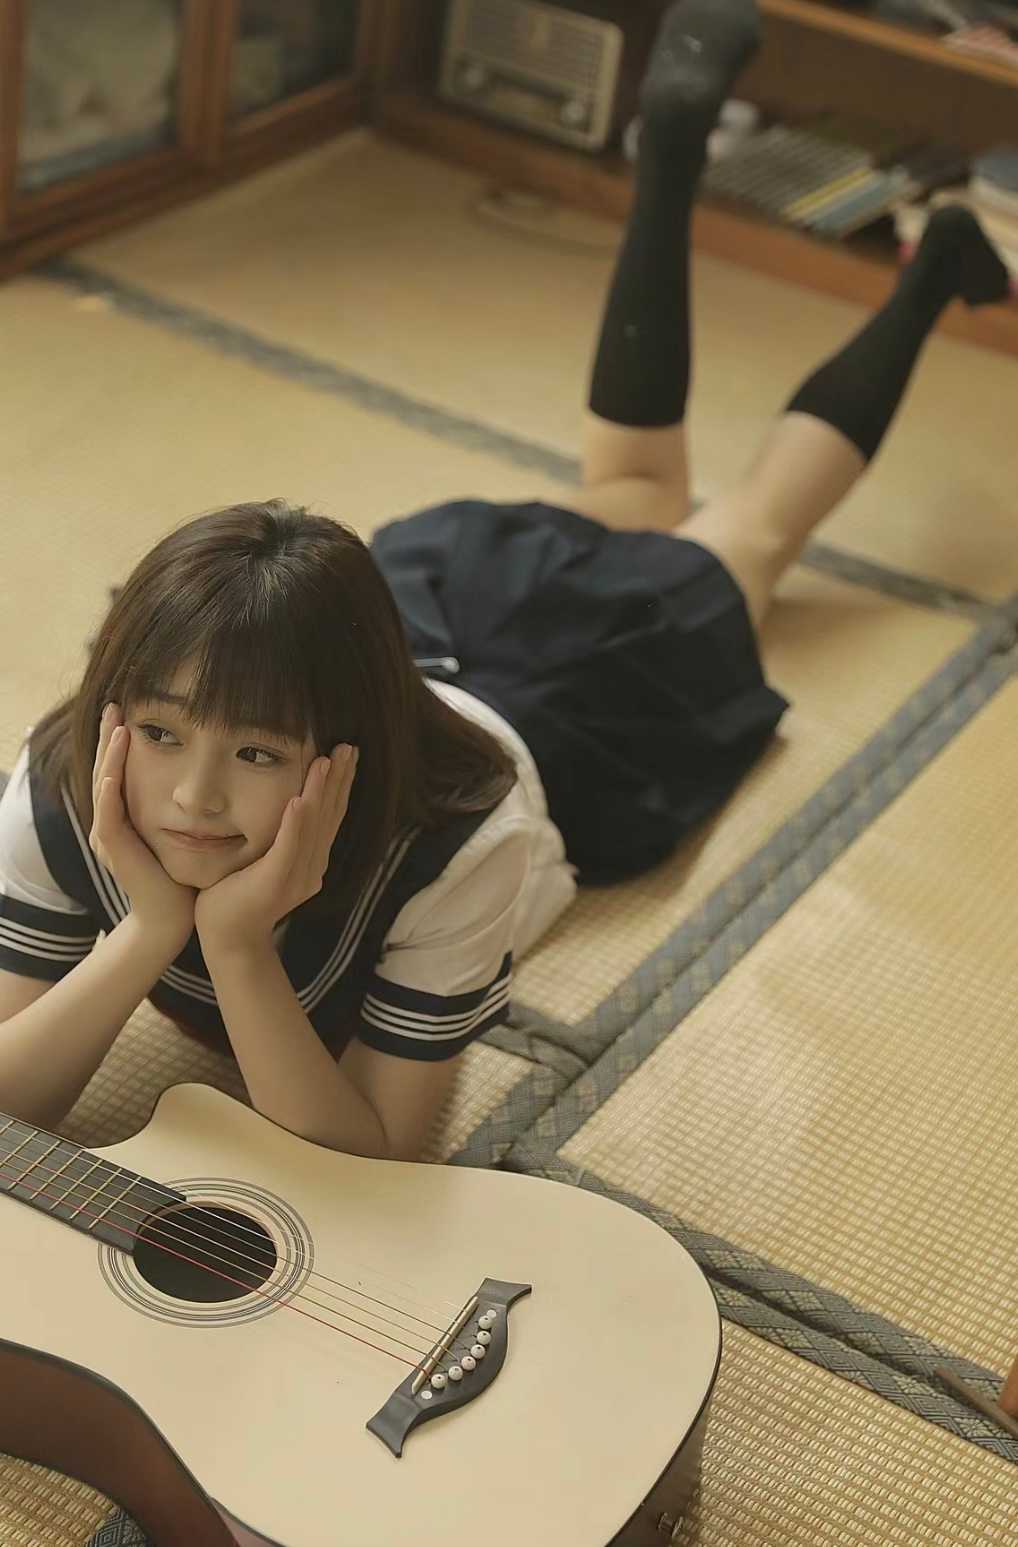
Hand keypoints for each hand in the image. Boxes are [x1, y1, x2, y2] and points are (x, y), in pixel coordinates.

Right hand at [90, 703, 197, 946]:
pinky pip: (108, 818)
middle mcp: (112, 822)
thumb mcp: (181, 831)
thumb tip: (203, 775)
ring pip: (103, 788)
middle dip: (110, 738)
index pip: (118, 769)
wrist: (173, 916)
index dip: (120, 741)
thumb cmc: (182, 875)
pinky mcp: (116, 851)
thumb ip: (182, 805)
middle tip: (114, 705)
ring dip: (110, 757)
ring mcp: (110, 837)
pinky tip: (115, 773)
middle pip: (105, 771)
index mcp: (125, 816)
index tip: (129, 709)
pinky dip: (110, 795)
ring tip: (119, 727)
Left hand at [194, 744, 358, 956]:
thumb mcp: (263, 859)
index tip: (346, 755)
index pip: (330, 815)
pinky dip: (296, 823)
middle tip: (347, 747)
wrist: (228, 939)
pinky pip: (289, 847)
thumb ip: (278, 837)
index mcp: (312, 860)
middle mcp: (313, 867)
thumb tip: (283, 803)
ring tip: (327, 761)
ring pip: (314, 826)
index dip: (340, 784)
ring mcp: (297, 876)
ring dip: (322, 791)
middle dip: (339, 779)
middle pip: (330, 816)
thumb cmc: (237, 895)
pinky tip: (301, 799)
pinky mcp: (276, 882)